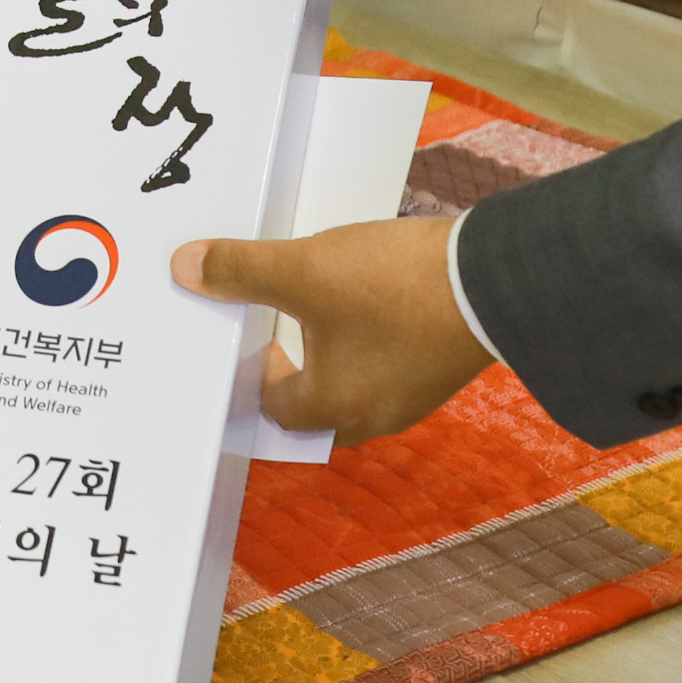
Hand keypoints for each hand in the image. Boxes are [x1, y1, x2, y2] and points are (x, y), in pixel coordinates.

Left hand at [171, 215, 490, 442]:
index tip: (246, 342)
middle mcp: (375, 414)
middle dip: (295, 379)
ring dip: (336, 361)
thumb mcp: (306, 270)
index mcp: (333, 407)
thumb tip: (186, 267)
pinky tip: (373, 307)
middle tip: (276, 338)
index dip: (253, 376)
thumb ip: (243, 270)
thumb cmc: (394, 287)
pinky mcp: (444, 366)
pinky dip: (374, 346)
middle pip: (318, 410)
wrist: (495, 278)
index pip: (276, 408)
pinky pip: (392, 368)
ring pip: (359, 389)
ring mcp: (415, 394)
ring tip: (320, 316)